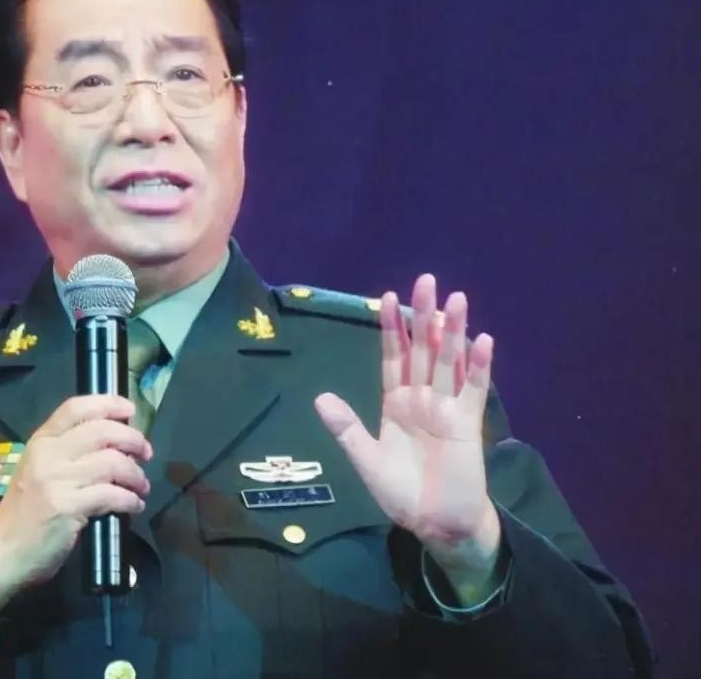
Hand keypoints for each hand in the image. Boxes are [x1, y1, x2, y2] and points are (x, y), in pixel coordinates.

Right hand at [0, 395, 151, 606]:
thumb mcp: (38, 470)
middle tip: (145, 453)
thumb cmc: (24, 512)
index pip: (75, 408)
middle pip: (102, 431)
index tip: (130, 411)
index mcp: (41, 441)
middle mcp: (48, 455)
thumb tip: (114, 444)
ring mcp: (57, 480)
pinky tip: (134, 505)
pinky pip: (112, 495)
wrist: (0, 551)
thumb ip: (68, 453)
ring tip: (141, 487)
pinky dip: (130, 500)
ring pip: (112, 463)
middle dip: (132, 440)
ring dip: (135, 475)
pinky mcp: (67, 507)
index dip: (108, 403)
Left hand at [315, 274, 500, 589]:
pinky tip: (484, 341)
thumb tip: (320, 398)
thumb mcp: (365, 460)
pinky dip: (479, 367)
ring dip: (453, 331)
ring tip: (456, 299)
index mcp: (395, 403)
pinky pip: (473, 390)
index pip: (392, 357)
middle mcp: (421, 398)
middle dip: (424, 316)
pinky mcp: (467, 424)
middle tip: (426, 280)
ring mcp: (446, 408)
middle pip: (422, 349)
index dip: (392, 328)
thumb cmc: (401, 492)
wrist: (436, 524)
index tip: (388, 297)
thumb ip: (346, 429)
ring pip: (448, 362)